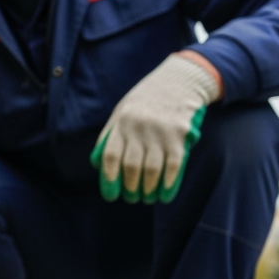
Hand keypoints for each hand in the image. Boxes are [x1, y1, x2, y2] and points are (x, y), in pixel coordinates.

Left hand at [90, 52, 221, 203]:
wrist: (179, 81)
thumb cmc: (146, 100)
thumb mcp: (122, 111)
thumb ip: (110, 135)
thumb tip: (98, 164)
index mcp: (122, 123)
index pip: (111, 156)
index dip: (109, 179)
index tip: (111, 195)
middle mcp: (139, 127)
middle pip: (131, 167)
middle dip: (131, 188)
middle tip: (132, 198)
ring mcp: (161, 131)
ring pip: (152, 169)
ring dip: (149, 189)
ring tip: (147, 197)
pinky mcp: (180, 134)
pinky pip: (174, 165)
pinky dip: (169, 183)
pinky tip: (165, 194)